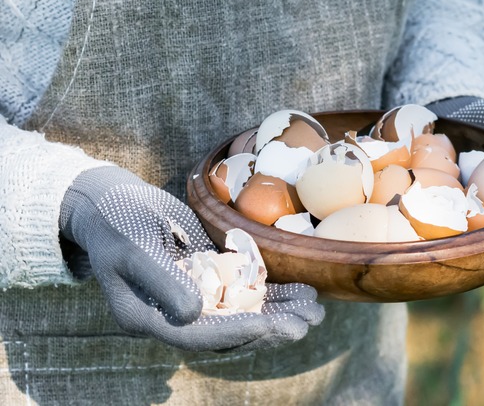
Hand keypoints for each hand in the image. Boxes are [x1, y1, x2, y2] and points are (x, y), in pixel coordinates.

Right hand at [59, 166, 323, 351]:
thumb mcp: (135, 247)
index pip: (196, 334)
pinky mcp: (207, 283)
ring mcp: (192, 300)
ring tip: (315, 310)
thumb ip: (162, 281)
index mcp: (146, 317)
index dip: (234, 331)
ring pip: (242, 315)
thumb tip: (192, 315)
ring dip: (279, 313)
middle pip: (226, 331)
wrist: (113, 203)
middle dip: (269, 328)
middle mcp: (172, 316)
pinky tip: (302, 291)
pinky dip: (273, 295)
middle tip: (306, 322)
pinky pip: (243, 295)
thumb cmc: (118, 220)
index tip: (269, 324)